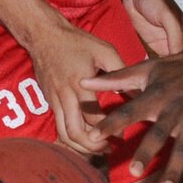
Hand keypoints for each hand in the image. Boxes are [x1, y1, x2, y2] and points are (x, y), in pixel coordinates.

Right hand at [22, 18, 124, 155]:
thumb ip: (120, 72)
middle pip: (75, 133)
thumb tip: (138, 91)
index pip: (93, 118)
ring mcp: (54, 101)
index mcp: (80, 86)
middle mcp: (65, 97)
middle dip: (92, 146)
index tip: (121, 134)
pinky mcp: (49, 102)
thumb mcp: (104, 51)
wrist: (44, 35)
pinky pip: (58, 126)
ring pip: (63, 134)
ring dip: (80, 146)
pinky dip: (70, 137)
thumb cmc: (77, 42)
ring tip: (98, 147)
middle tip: (109, 148)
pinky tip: (85, 138)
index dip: (108, 130)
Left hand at [81, 40, 182, 182]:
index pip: (129, 111)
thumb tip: (83, 80)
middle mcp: (174, 110)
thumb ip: (114, 78)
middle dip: (146, 152)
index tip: (92, 138)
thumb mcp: (146, 68)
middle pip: (158, 134)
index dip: (111, 123)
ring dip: (176, 170)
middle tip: (133, 170)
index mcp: (156, 95)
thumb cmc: (177, 65)